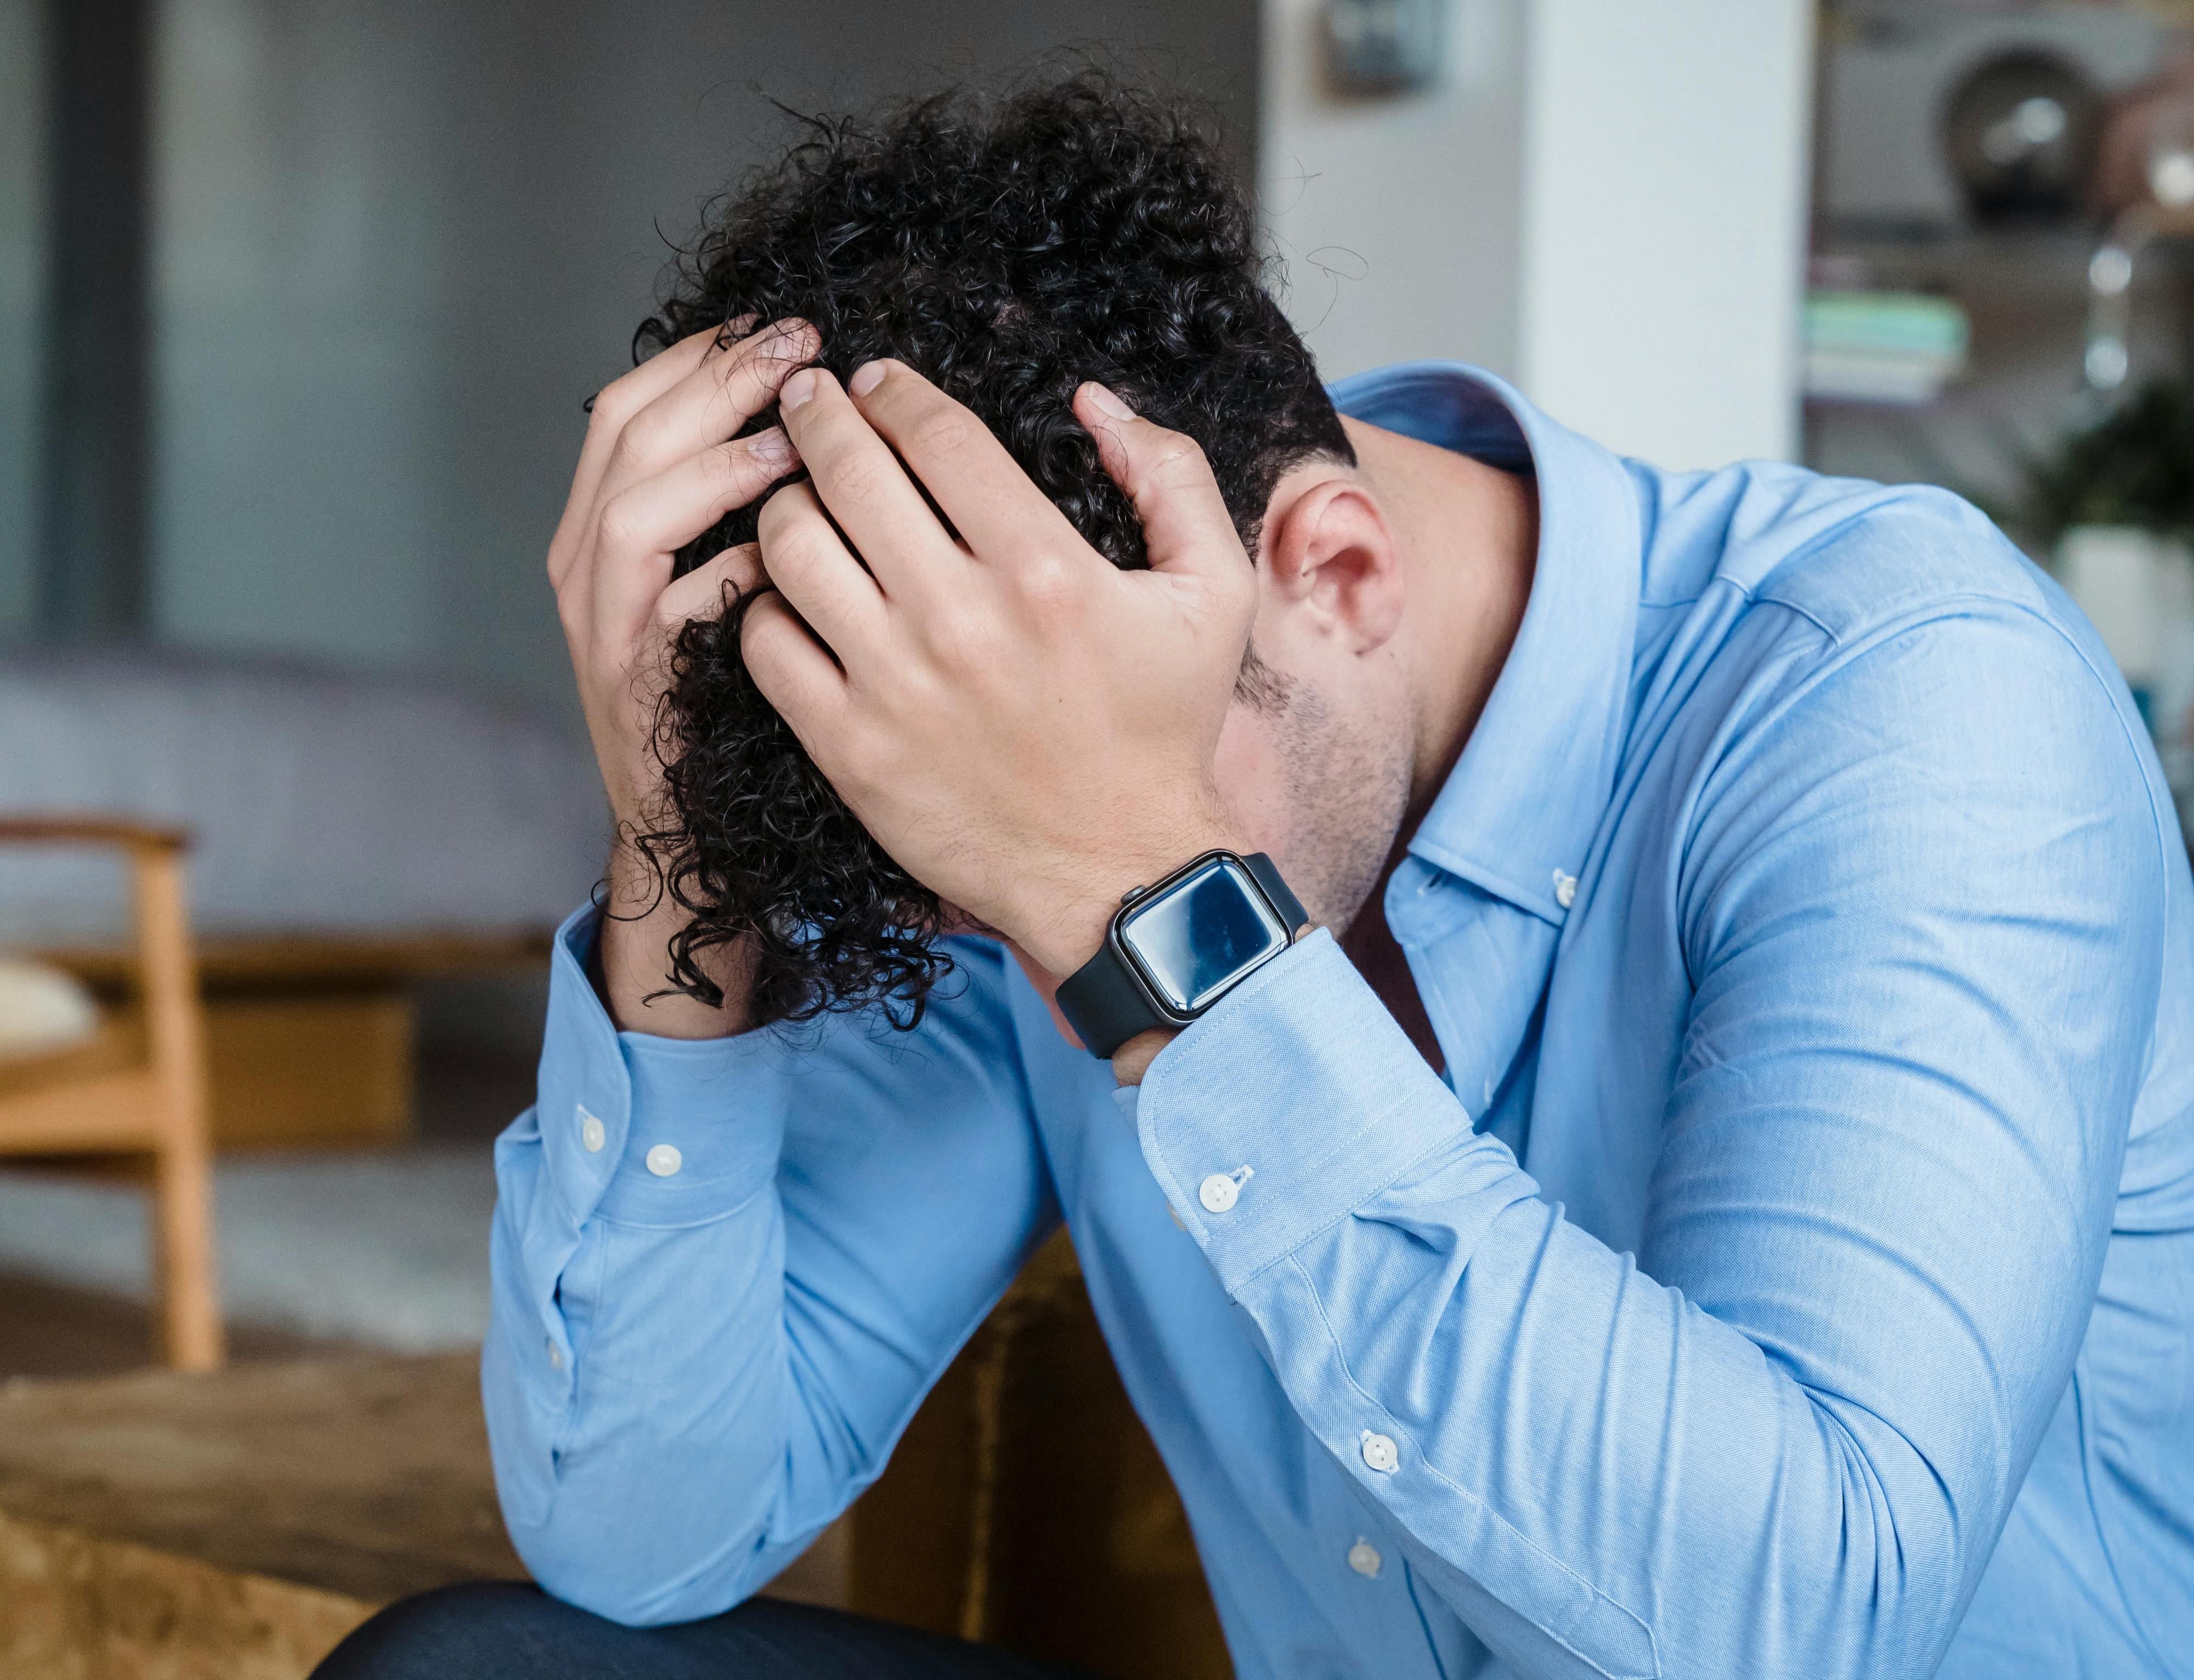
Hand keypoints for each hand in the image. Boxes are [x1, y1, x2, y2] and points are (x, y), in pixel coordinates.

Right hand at [547, 318, 814, 1033]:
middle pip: (626, 430)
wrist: (688, 820)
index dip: (703, 354)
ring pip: (633, 505)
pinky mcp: (630, 676)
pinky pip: (669, 603)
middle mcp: (582, 560)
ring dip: (716, 461)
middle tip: (799, 347)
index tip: (781, 324)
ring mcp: (599, 620)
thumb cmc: (727, 687)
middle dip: (715, 379)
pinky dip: (726, 568)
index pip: (634, 402)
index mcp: (602, 523)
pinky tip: (784, 557)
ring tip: (793, 441)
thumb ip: (741, 503)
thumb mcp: (727, 576)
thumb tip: (813, 416)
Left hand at [745, 360, 1255, 979]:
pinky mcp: (849, 748)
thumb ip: (1172, 477)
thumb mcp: (1215, 593)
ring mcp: (894, 685)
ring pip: (790, 547)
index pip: (937, 435)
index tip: (874, 380)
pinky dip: (764, 605)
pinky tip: (789, 595)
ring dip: (784, 502)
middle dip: (816, 416)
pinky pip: (766, 644)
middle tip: (807, 400)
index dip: (893, 390)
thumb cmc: (1163, 732)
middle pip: (847, 471)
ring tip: (796, 495)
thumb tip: (1097, 402)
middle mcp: (960, 618)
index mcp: (1045, 569)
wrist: (1121, 873)